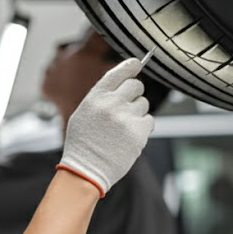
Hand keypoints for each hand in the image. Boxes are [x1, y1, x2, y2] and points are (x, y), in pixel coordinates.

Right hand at [59, 59, 153, 195]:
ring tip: (122, 128)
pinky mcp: (138, 132)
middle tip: (126, 107)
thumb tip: (122, 84)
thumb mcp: (83, 114)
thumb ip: (101, 97)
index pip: (118, 73)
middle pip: (136, 85)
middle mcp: (111, 103)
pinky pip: (149, 120)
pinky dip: (142, 128)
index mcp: (96, 97)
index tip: (137, 64)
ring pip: (143, 104)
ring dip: (137, 113)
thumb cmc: (83, 144)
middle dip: (134, 94)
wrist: (85, 169)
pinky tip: (128, 136)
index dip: (131, 66)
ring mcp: (126, 117)